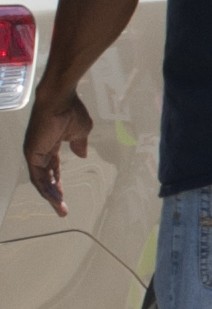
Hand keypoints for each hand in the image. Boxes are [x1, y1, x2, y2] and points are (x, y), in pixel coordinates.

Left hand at [23, 93, 92, 217]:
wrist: (60, 99)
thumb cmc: (71, 110)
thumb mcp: (80, 132)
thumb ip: (79, 144)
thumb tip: (82, 154)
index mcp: (50, 145)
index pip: (53, 169)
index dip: (58, 183)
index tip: (64, 197)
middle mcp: (39, 150)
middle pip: (45, 178)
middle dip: (54, 194)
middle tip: (61, 209)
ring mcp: (34, 151)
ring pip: (40, 179)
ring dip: (49, 195)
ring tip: (60, 208)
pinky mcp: (32, 152)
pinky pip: (38, 175)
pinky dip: (45, 187)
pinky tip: (53, 198)